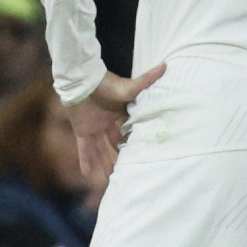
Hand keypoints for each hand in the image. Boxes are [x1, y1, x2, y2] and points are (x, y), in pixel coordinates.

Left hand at [63, 63, 164, 186]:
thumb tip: (165, 65)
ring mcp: (94, 129)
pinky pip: (84, 149)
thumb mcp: (128, 87)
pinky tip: (87, 174)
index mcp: (120, 117)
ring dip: (104, 165)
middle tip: (126, 176)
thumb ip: (146, 80)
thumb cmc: (105, 82)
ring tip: (110, 181)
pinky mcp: (81, 131)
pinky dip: (85, 161)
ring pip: (101, 152)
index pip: (127, 135)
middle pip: (114, 147)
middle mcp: (107, 125)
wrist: (81, 79)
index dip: (132, 147)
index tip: (139, 159)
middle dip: (119, 160)